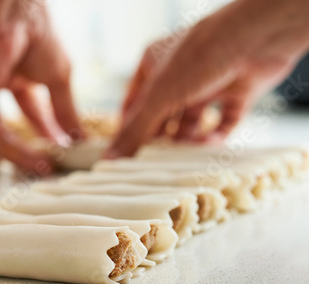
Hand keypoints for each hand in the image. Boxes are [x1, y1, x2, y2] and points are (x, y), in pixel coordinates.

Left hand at [0, 0, 83, 170]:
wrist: (14, 13)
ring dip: (23, 154)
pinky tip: (35, 160)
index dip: (47, 128)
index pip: (30, 107)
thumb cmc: (36, 32)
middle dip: (35, 143)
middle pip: (13, 123)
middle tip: (54, 162)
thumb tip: (79, 137)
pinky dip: (15, 151)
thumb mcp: (58, 78)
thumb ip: (66, 110)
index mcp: (14, 71)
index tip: (64, 145)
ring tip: (45, 167)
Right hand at [107, 0, 308, 157]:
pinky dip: (216, 136)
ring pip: (192, 122)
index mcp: (154, 65)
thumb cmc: (202, 54)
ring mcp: (208, 83)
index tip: (125, 155)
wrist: (258, 37)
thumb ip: (136, 130)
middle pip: (163, 116)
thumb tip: (110, 158)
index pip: (134, 103)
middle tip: (154, 162)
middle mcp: (180, 74)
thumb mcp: (159, 96)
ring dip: (188, 140)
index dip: (129, 128)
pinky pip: (222, 122)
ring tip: (185, 153)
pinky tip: (210, 143)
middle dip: (161, 138)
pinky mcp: (236, 92)